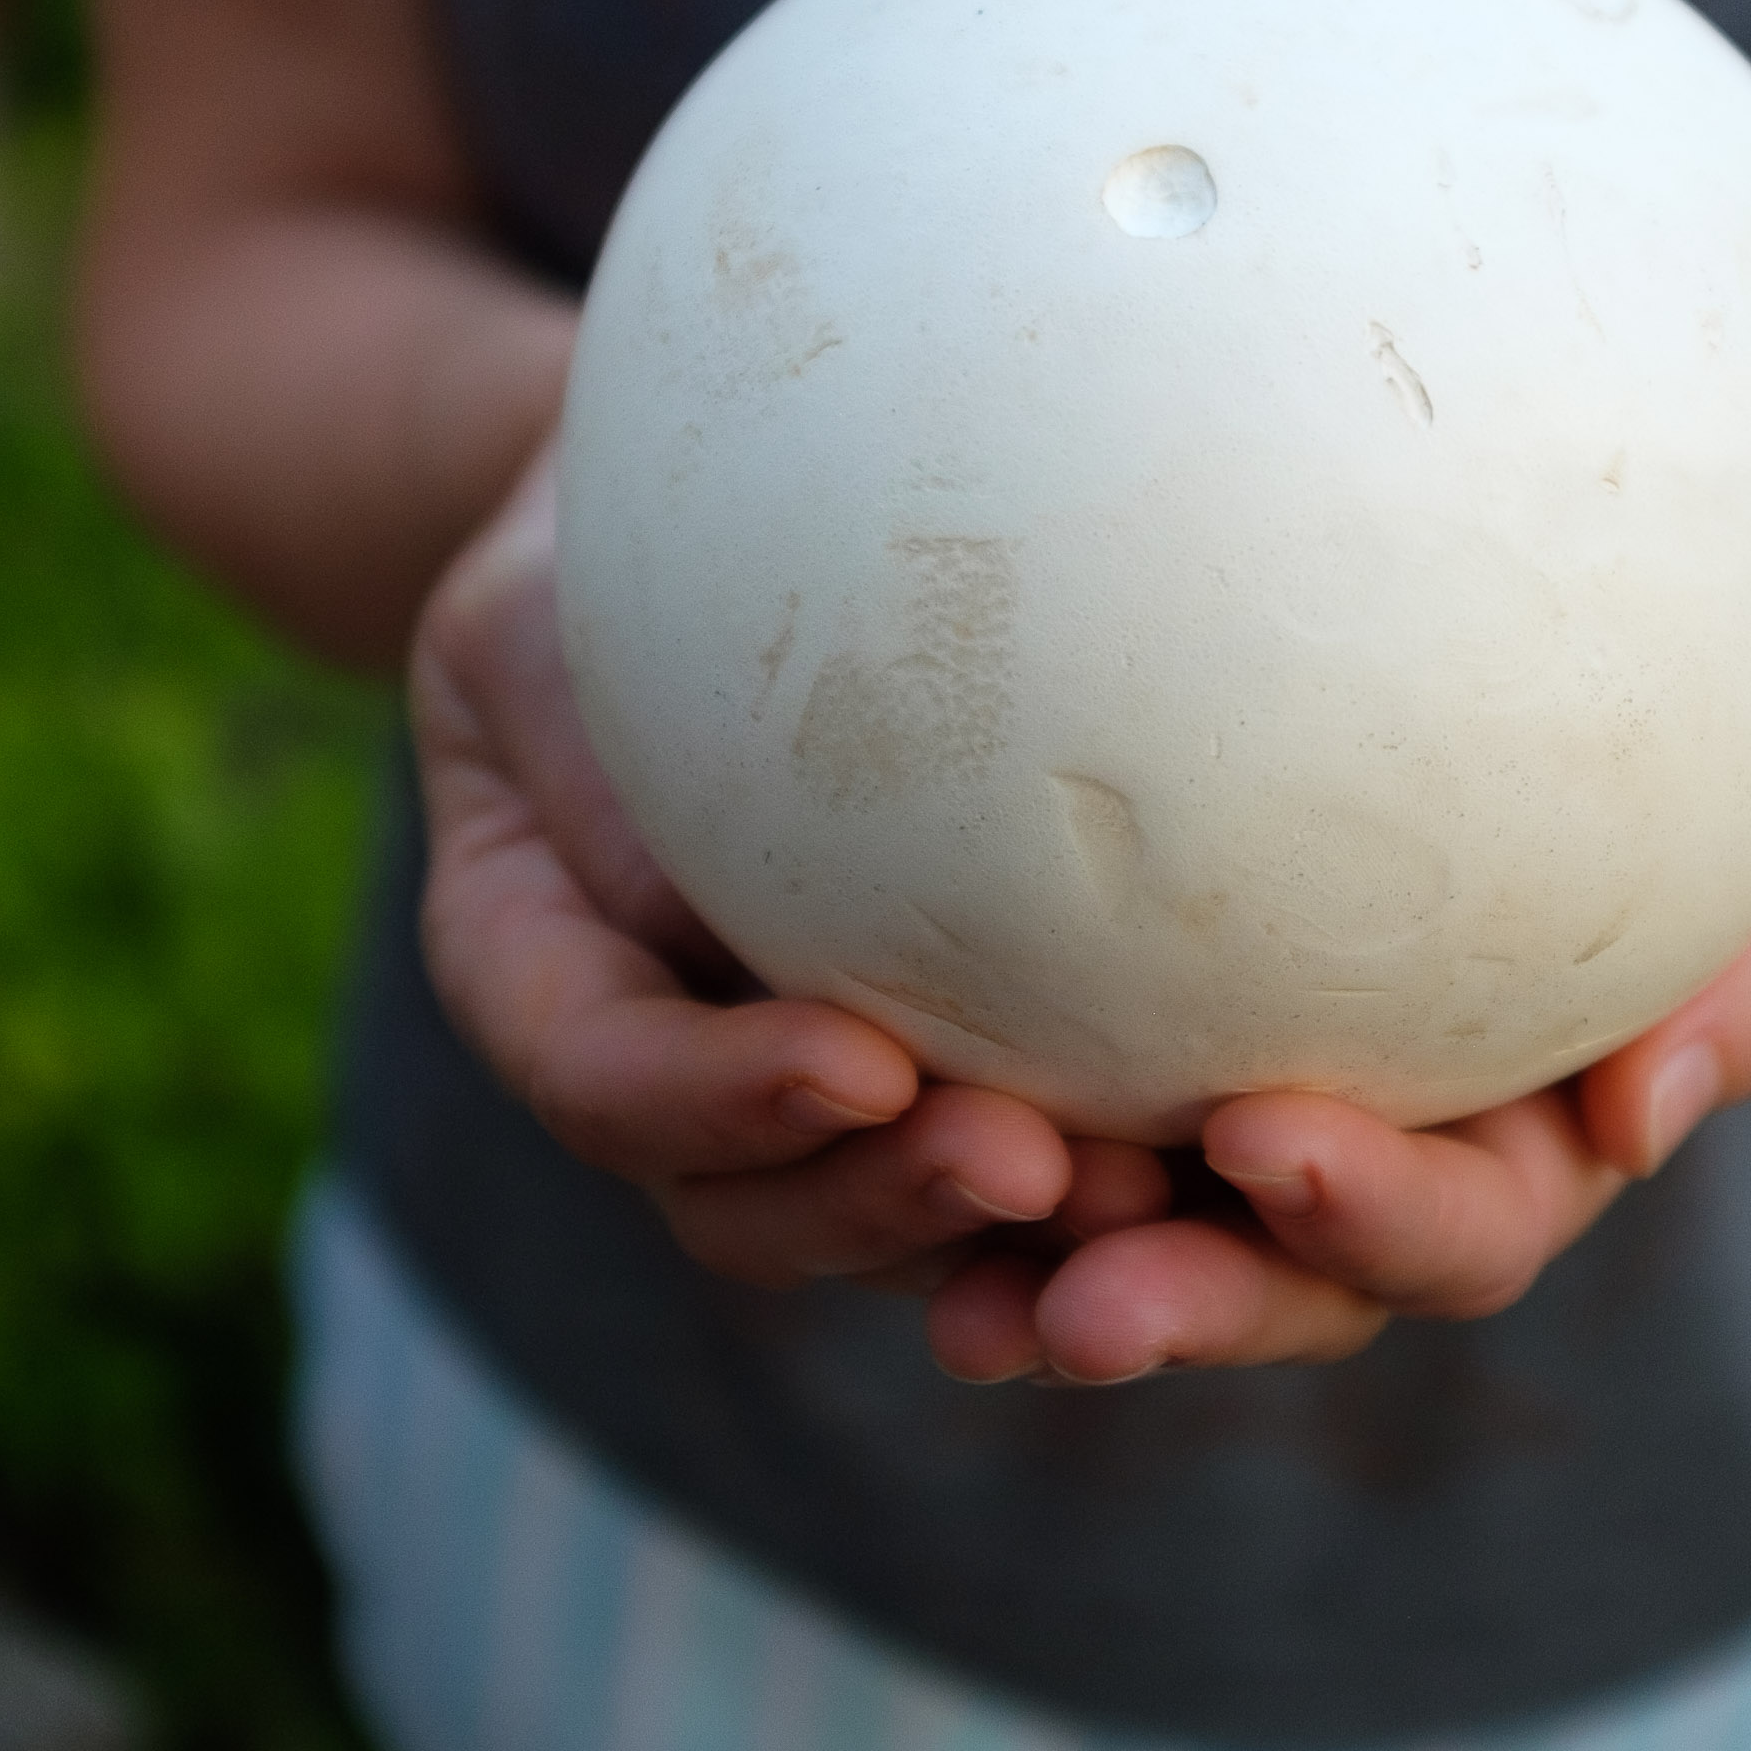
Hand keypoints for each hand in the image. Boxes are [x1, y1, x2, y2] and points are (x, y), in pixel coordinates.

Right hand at [410, 452, 1096, 1289]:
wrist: (710, 518)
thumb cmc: (621, 533)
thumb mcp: (565, 591)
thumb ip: (613, 732)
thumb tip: (720, 895)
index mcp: (531, 960)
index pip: (601, 1080)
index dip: (721, 1100)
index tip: (863, 1066)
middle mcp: (664, 1062)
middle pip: (747, 1211)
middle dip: (888, 1205)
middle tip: (1038, 1167)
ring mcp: (802, 1088)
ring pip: (887, 1227)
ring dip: (1012, 1232)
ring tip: (1150, 1195)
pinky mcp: (945, 1066)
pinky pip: (1011, 1164)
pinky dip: (1101, 1185)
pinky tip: (1219, 1156)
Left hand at [921, 658, 1750, 1383]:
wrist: (1720, 579)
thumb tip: (1643, 1122)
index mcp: (1559, 1113)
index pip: (1469, 1222)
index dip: (1370, 1215)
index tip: (1265, 1142)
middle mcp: (1411, 1119)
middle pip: (1288, 1263)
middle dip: (1182, 1298)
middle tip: (1060, 1304)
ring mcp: (1288, 1055)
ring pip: (1155, 1205)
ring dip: (1045, 1255)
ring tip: (940, 1275)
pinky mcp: (1177, 980)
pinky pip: (1071, 1062)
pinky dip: (977, 1107)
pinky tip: (864, 1087)